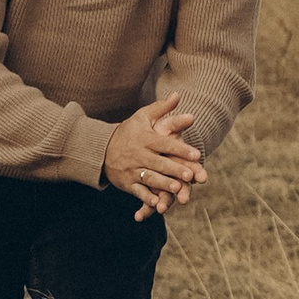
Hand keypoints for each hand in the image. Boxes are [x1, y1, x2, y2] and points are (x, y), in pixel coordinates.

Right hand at [103, 99, 201, 221]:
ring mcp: (132, 170)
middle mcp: (139, 155)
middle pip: (159, 162)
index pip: (165, 143)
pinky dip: (147, 198)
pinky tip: (158, 203)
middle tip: (190, 175)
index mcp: (145, 138)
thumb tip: (179, 95)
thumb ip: (162, 108)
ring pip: (150, 178)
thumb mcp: (142, 117)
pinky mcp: (127, 183)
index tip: (196, 154)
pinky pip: (138, 191)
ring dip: (163, 184)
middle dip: (174, 169)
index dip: (180, 148)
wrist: (101, 149)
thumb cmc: (129, 131)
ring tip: (178, 189)